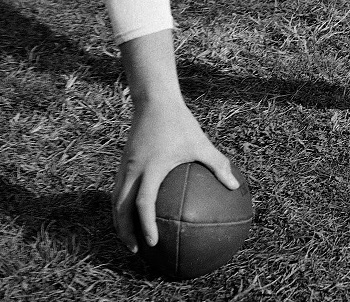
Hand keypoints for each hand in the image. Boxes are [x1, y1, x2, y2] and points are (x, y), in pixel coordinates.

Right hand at [112, 97, 238, 252]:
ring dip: (120, 220)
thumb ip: (217, 164)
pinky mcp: (124, 161)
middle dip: (125, 231)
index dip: (146, 225)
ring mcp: (125, 165)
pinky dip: (122, 204)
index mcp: (150, 168)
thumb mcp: (200, 143)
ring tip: (129, 236)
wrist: (154, 99)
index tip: (153, 243)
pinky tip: (133, 211)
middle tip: (136, 250)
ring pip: (115, 199)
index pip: (143, 203)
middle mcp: (133, 169)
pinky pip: (119, 188)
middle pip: (120, 207)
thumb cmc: (179, 122)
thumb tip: (235, 186)